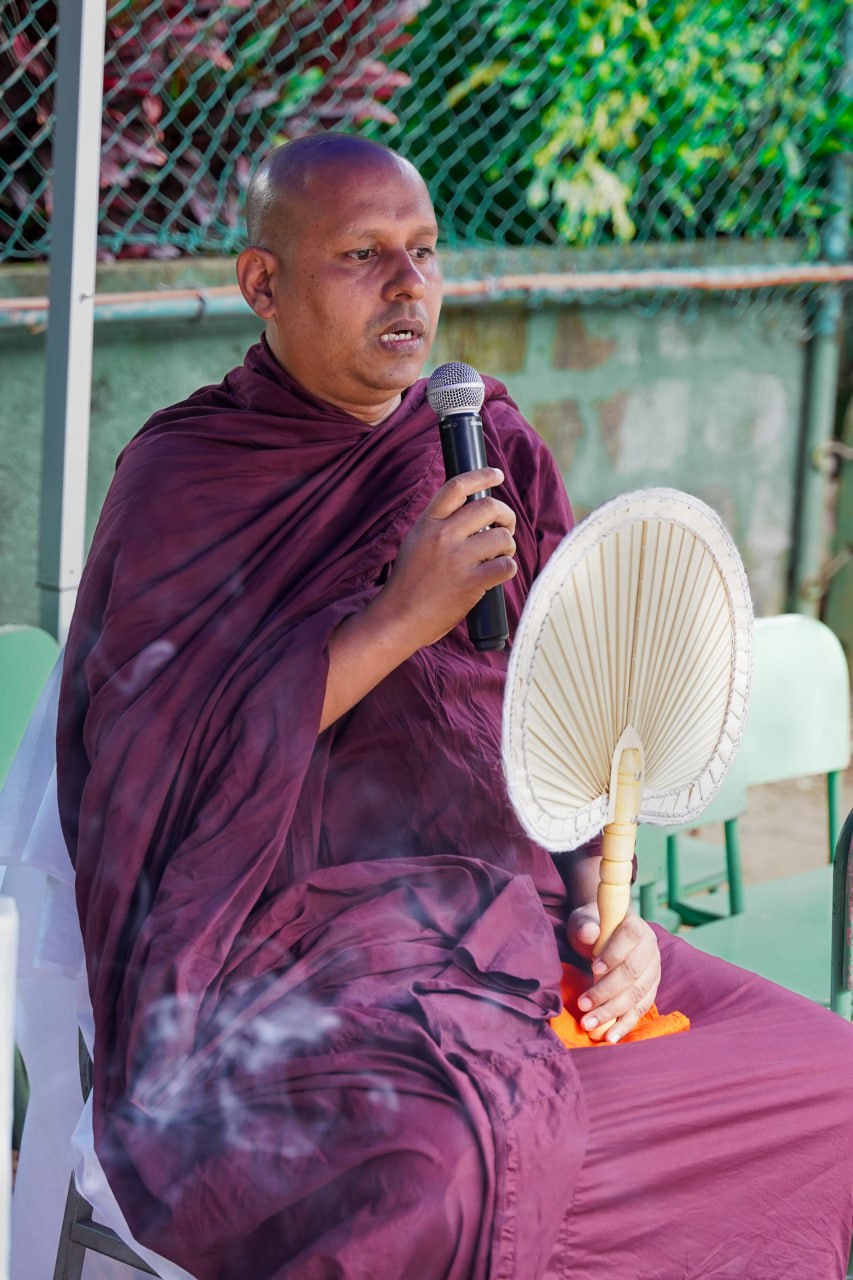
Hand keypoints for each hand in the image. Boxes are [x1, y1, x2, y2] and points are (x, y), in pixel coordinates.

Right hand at [372, 467, 516, 649]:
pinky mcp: (471, 583)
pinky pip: (506, 566)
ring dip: (508, 545)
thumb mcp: (414, 543)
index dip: (481, 475)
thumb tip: (466, 511)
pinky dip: (508, 567)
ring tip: (500, 555)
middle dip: (505, 515)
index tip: (496, 475)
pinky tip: (498, 573)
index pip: (456, 487)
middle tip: (506, 527)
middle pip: (488, 507)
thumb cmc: (408, 583)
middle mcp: (443, 536)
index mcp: (427, 523)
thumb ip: (437, 525)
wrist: (398, 618)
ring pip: (502, 537)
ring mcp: (457, 559)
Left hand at [566, 905, 660, 1043]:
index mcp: (636, 927)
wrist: (603, 934)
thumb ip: (586, 926)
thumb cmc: (592, 927)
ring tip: (590, 1025)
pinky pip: (640, 1009)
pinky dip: (625, 1024)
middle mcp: (650, 948)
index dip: (613, 954)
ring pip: (637, 994)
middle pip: (632, 973)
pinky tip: (610, 1037)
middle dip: (606, 991)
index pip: (629, 938)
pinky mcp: (650, 989)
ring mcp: (653, 971)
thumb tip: (591, 932)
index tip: (593, 968)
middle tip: (583, 1005)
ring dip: (612, 1012)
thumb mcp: (584, 921)